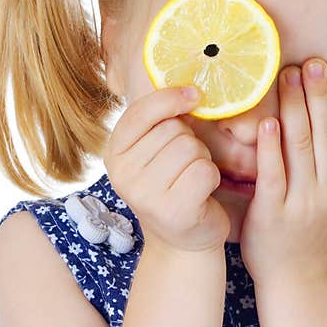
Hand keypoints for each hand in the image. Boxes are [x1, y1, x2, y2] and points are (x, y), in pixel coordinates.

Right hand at [104, 85, 230, 254]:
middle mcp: (123, 175)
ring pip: (191, 147)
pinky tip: (202, 193)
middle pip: (174, 129)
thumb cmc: (173, 187)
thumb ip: (159, 122)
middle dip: (191, 141)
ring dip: (202, 159)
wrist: (183, 241)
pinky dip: (212, 177)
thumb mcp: (154, 153)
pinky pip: (204, 169)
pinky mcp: (173, 210)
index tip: (195, 94)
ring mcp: (146, 195)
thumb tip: (189, 85)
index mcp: (114, 155)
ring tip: (191, 180)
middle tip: (184, 167)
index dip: (171, 97)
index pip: (142, 112)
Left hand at [239, 58, 326, 284]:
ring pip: (301, 147)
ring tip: (286, 78)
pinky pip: (273, 174)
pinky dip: (271, 147)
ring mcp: (304, 203)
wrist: (297, 279)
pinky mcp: (274, 214)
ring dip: (294, 108)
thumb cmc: (319, 235)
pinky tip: (267, 122)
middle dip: (320, 94)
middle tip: (311, 62)